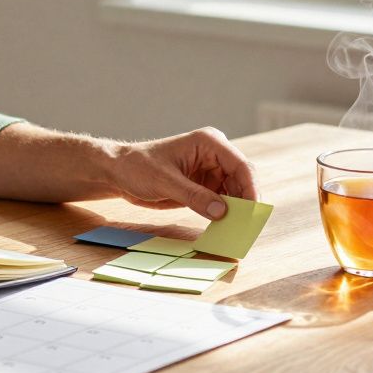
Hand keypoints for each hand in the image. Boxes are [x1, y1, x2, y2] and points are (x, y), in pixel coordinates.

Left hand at [111, 127, 256, 219]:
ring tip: (238, 230)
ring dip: (237, 210)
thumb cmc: (138, 167)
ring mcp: (210, 171)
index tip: (253, 211)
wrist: (119, 172)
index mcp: (209, 143)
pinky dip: (225, 213)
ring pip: (235, 192)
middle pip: (242, 180)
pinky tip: (225, 227)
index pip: (240, 165)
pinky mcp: (204, 186)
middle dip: (246, 202)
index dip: (250, 188)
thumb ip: (195, 196)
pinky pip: (222, 201)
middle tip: (247, 226)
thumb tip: (223, 212)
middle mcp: (214, 155)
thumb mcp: (165, 182)